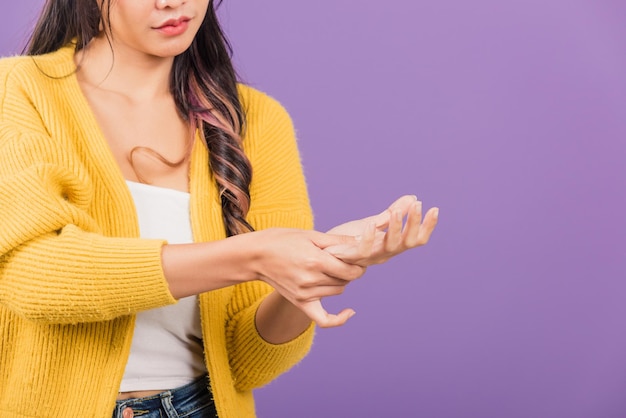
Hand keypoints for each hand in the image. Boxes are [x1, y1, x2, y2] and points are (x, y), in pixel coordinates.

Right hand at [253, 228, 365, 327]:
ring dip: (340, 282)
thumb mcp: (311, 234)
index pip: (350, 271)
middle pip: (345, 281)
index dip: (358, 265)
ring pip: (337, 291)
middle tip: (344, 260)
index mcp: (316, 262)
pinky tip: (349, 312)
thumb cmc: (282, 240)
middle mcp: (311, 281)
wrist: (256, 255)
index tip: (357, 258)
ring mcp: (305, 294)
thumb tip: (360, 242)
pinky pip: (323, 319)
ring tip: (332, 269)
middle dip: (348, 270)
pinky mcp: (300, 302)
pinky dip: (338, 319)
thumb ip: (337, 240)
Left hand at [324, 195, 438, 265]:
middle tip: (418, 205)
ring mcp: (369, 257)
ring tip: (396, 211)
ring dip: (395, 229)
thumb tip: (413, 198)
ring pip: (390, 246)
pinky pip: (364, 250)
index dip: (427, 226)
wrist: (322, 253)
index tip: (435, 209)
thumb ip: (392, 213)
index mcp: (391, 245)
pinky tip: (371, 223)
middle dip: (415, 224)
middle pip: (407, 243)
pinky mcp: (352, 256)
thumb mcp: (373, 222)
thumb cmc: (348, 239)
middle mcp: (384, 253)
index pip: (416, 239)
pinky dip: (369, 237)